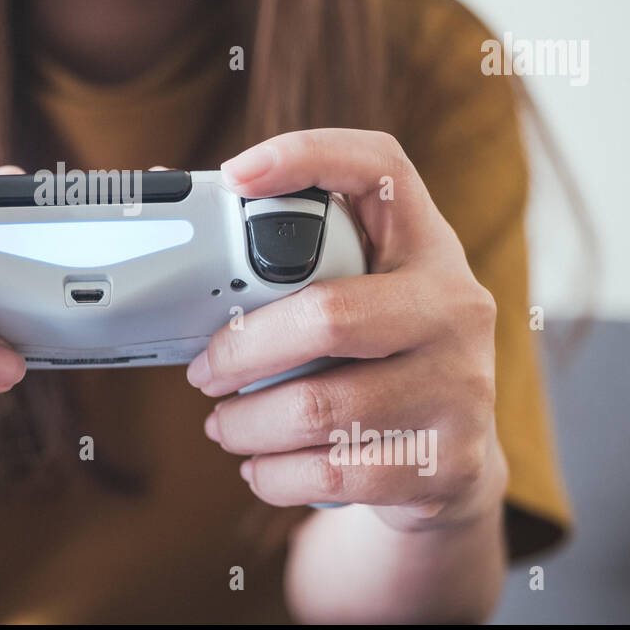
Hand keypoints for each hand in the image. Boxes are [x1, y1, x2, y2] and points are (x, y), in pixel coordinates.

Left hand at [189, 129, 507, 531]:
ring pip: (320, 408)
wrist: (453, 460)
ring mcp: (461, 386)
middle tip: (202, 371)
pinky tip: (260, 465)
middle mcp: (455, 306)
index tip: (234, 175)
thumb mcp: (359, 295)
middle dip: (241, 350)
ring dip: (247, 423)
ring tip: (224, 424)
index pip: (379, 168)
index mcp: (425, 245)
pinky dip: (275, 474)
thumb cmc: (377, 359)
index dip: (307, 155)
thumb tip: (168, 217)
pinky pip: (334, 473)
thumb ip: (291, 264)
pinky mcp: (449, 460)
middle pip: (327, 315)